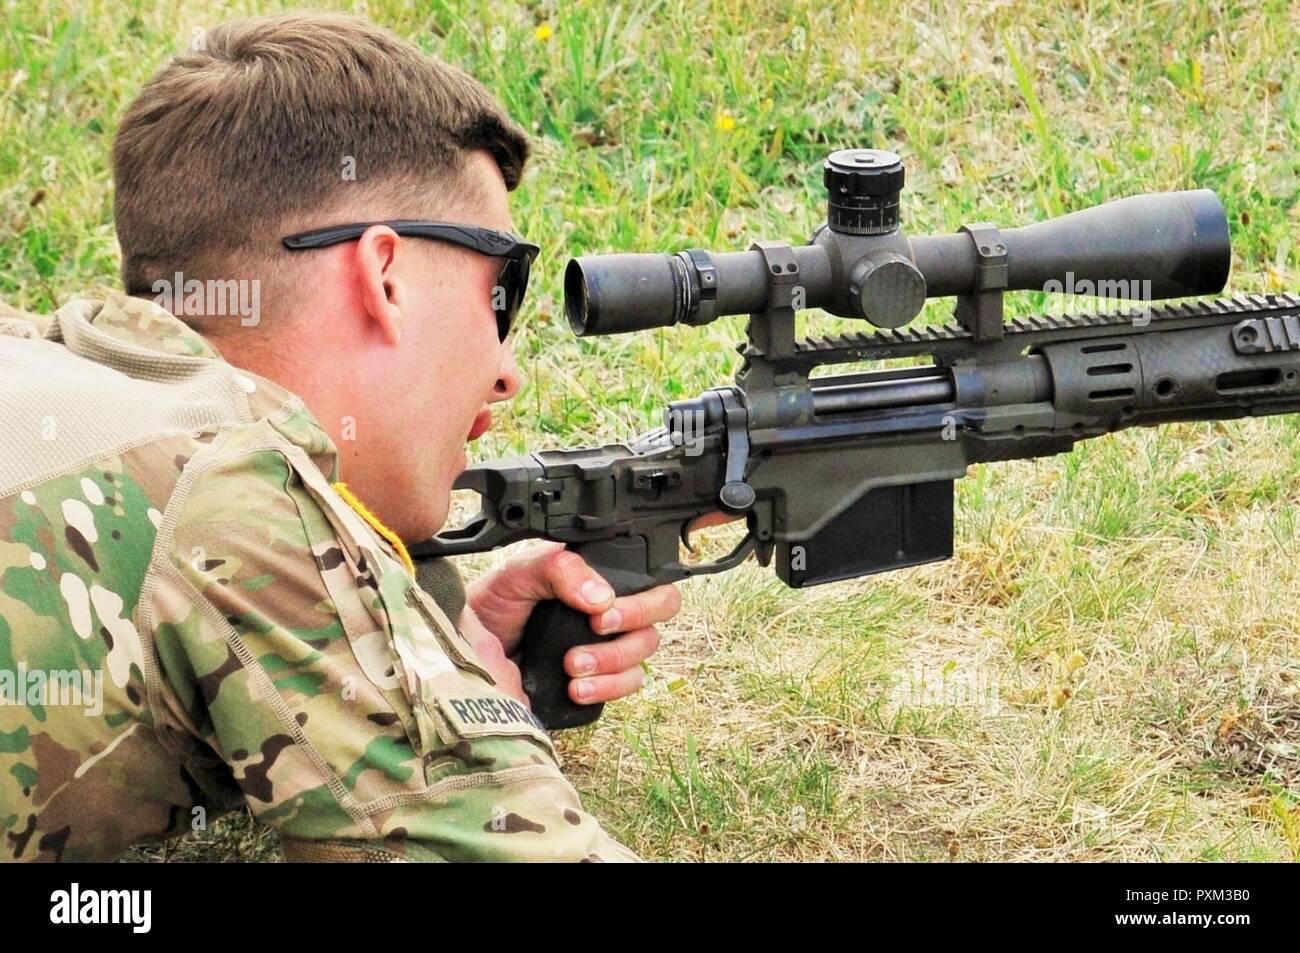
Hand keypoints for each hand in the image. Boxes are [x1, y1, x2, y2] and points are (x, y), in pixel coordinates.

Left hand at [463, 542, 681, 706]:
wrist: (467, 655)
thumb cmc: (492, 607)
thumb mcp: (519, 573)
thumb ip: (559, 570)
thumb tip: (602, 598)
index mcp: (599, 578)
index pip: (650, 581)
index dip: (639, 599)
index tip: (600, 612)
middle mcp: (611, 611)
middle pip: (658, 618)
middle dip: (631, 628)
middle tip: (597, 630)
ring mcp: (607, 647)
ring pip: (643, 655)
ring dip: (613, 663)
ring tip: (573, 665)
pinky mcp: (599, 681)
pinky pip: (628, 686)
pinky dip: (608, 688)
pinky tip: (577, 688)